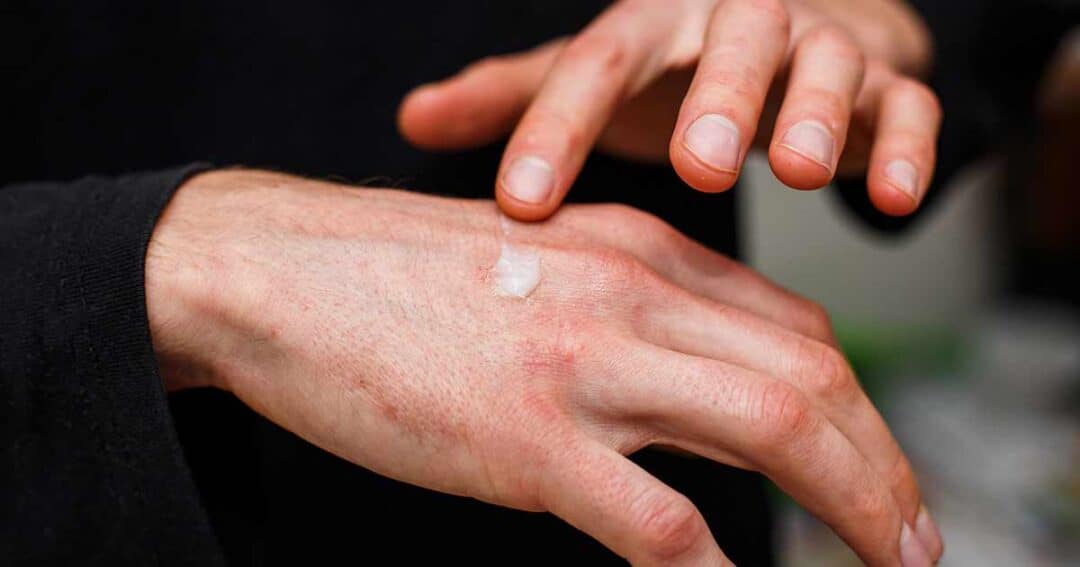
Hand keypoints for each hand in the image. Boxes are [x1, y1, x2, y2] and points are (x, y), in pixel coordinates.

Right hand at [146, 169, 942, 564]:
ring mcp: (583, 365)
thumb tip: (702, 371)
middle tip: (915, 536)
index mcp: (640, 252)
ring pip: (772, 429)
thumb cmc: (407, 275)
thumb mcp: (546, 260)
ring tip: (889, 561)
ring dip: (850, 506)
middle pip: (811, 379)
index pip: (796, 331)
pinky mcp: (526, 439)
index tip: (875, 465)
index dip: (858, 408)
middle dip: (885, 466)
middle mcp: (632, 295)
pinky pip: (657, 519)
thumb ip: (632, 304)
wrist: (287, 272)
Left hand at [398, 0, 940, 219]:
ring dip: (817, 112)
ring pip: (826, 64)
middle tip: (694, 165)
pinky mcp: (884, 82)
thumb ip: (522, 98)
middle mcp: (737, 20)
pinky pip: (903, 107)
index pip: (598, 64)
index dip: (559, 130)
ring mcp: (819, 46)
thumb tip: (411, 119)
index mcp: (655, 23)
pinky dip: (904, 147)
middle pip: (729, 42)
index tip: (522, 206)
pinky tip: (893, 200)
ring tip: (797, 170)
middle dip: (716, 99)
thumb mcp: (600, 78)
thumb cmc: (676, 67)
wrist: (791, 32)